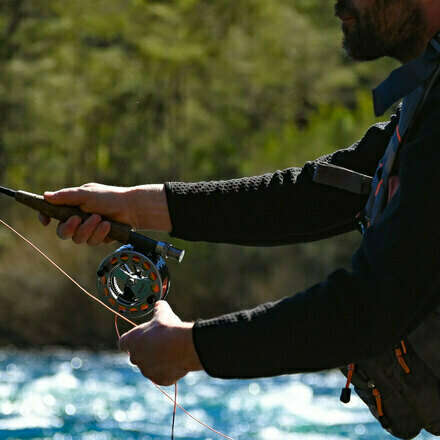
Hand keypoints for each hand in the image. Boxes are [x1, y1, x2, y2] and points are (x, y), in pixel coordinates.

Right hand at [39, 182, 171, 244]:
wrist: (132, 208)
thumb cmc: (109, 197)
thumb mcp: (87, 194)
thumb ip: (66, 196)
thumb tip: (46, 196)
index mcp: (72, 206)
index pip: (52, 213)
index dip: (46, 217)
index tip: (46, 221)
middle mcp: (78, 219)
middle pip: (63, 233)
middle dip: (69, 227)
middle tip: (77, 219)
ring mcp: (89, 230)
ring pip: (78, 239)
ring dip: (88, 229)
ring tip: (100, 218)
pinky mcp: (100, 238)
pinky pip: (93, 242)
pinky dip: (100, 233)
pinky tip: (108, 225)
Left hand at [119, 301, 201, 385]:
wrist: (182, 346)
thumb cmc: (168, 328)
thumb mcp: (163, 312)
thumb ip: (158, 308)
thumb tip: (159, 304)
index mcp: (131, 341)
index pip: (123, 343)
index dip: (132, 340)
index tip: (141, 337)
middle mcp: (135, 357)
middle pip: (136, 356)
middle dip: (146, 351)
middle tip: (160, 343)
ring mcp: (147, 371)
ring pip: (149, 367)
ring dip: (157, 361)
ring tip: (172, 351)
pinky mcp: (159, 380)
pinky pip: (162, 375)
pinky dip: (167, 370)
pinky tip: (176, 361)